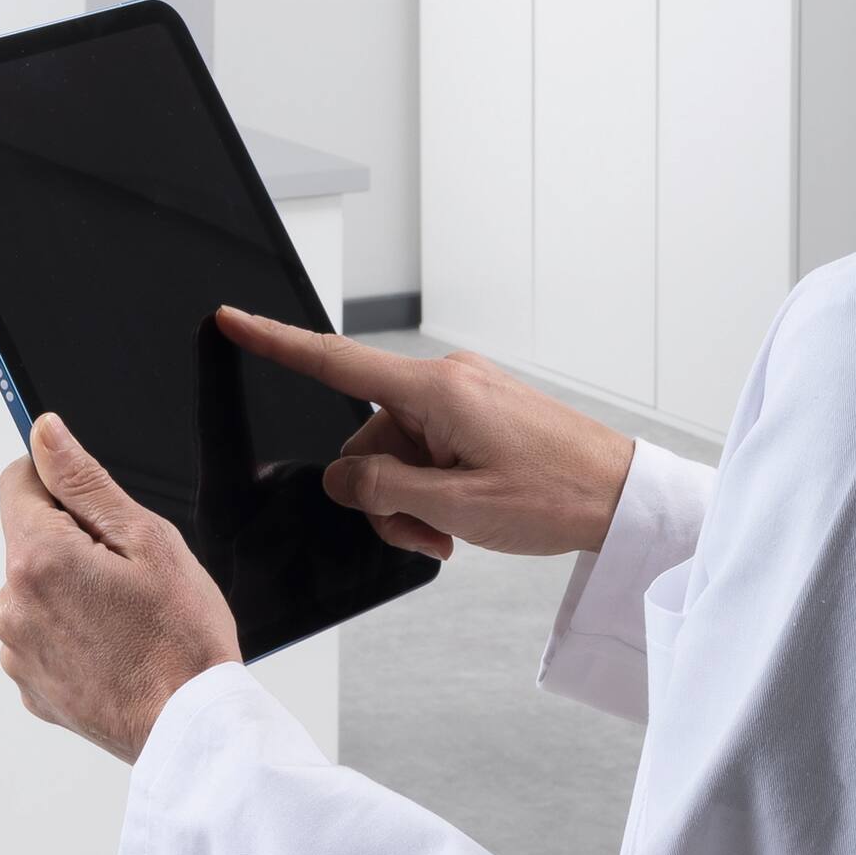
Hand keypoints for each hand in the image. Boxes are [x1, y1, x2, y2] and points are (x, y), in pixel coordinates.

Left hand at [0, 414, 243, 761]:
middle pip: (29, 541)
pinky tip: (114, 650)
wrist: (192, 728)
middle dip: (72, 545)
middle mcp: (11, 606)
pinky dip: (71, 635)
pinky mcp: (30, 686)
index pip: (18, 483)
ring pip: (36, 591)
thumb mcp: (146, 539)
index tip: (97, 512)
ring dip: (70, 592)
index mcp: (37, 559)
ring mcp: (16, 652)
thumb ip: (84, 480)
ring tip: (125, 620)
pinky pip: (42, 638)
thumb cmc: (182, 639)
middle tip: (128, 577)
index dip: (60, 484)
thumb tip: (43, 434)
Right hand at [213, 309, 634, 561]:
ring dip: (409, 501)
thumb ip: (384, 490)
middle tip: (427, 535)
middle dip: (380, 493)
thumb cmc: (557, 495)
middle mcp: (447, 382)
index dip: (275, 342)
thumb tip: (343, 480)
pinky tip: (463, 520)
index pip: (336, 362)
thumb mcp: (457, 508)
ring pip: (396, 454)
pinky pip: (428, 451)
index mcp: (438, 391)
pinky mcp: (478, 413)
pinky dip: (432, 490)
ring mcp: (465, 396)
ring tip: (453, 534)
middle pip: (367, 439)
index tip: (231, 319)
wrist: (624, 496)